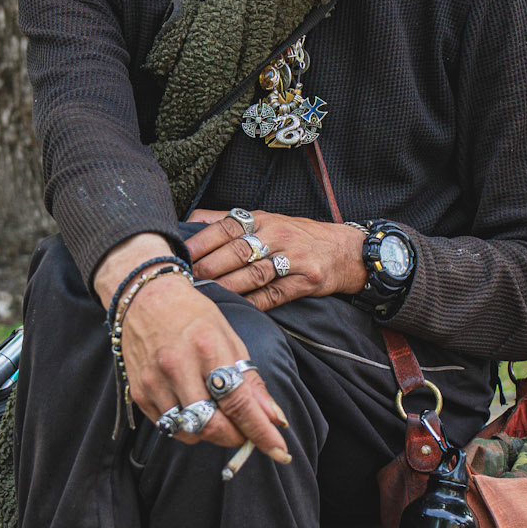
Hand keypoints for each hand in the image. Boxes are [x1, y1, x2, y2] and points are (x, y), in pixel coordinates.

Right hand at [94, 234, 289, 464]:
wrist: (144, 298)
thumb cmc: (192, 315)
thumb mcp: (229, 338)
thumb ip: (250, 381)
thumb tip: (273, 418)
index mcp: (207, 347)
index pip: (238, 402)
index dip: (261, 432)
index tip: (280, 451)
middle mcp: (177, 366)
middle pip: (213, 426)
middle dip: (236, 437)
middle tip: (245, 431)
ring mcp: (154, 382)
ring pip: (190, 433)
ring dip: (210, 433)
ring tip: (214, 411)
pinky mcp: (139, 394)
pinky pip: (169, 428)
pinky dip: (187, 426)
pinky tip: (191, 405)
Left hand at [185, 208, 367, 311]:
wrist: (344, 250)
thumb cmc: (296, 236)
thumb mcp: (266, 219)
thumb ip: (229, 220)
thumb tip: (190, 221)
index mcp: (263, 220)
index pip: (227, 227)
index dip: (202, 241)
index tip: (182, 255)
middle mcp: (277, 236)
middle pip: (238, 251)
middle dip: (210, 267)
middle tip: (188, 280)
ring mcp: (293, 259)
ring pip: (254, 274)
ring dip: (228, 286)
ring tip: (207, 295)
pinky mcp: (305, 281)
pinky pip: (274, 295)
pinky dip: (254, 303)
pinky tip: (237, 308)